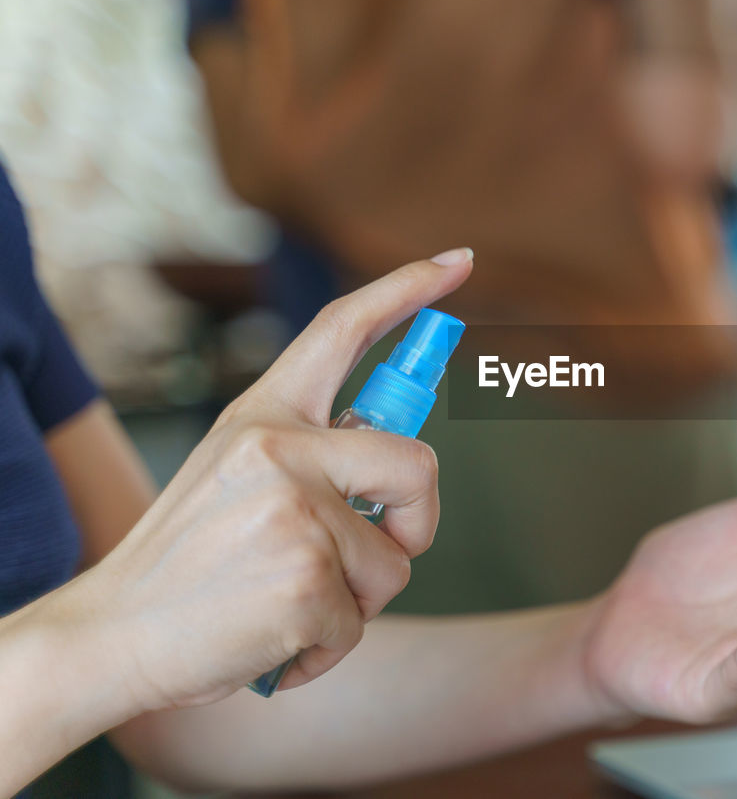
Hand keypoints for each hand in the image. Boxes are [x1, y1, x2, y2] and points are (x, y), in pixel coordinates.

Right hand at [56, 250, 472, 711]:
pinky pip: (361, 621)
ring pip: (394, 561)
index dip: (406, 290)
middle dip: (416, 523)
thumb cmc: (188, 563)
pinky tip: (274, 641)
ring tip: (287, 603)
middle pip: (418, 467)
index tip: (457, 261)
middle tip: (378, 550)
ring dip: (358, 599)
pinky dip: (329, 646)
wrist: (109, 635)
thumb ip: (308, 457)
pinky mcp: (305, 581)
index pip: (343, 330)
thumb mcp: (234, 475)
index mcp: (262, 414)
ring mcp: (293, 512)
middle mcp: (279, 448)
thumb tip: (399, 464)